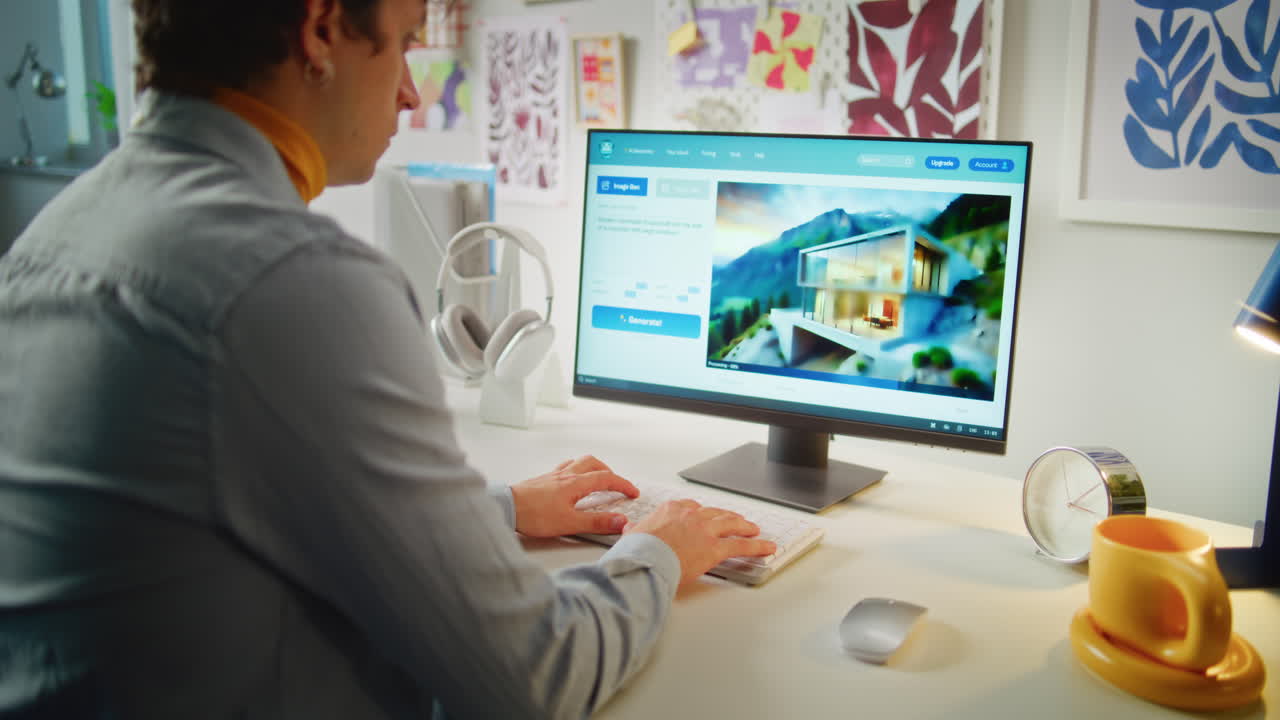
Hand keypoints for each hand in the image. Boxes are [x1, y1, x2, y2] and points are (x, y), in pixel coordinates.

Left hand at [509, 455, 638, 537]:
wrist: (506, 507)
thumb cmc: (532, 515)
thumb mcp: (569, 523)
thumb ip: (596, 523)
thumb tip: (620, 521)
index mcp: (575, 483)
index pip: (606, 478)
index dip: (623, 484)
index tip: (632, 492)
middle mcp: (565, 475)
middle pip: (593, 464)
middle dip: (610, 472)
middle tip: (617, 484)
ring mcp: (553, 475)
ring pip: (578, 463)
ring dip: (592, 468)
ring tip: (597, 479)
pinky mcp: (543, 480)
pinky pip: (564, 468)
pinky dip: (574, 471)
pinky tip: (570, 481)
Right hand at [625, 500, 775, 586]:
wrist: (644, 560)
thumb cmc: (636, 551)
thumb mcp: (631, 535)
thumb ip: (635, 530)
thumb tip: (629, 529)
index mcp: (671, 510)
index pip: (691, 507)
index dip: (701, 513)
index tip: (704, 515)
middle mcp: (691, 516)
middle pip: (715, 513)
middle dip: (728, 517)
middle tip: (737, 520)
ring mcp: (705, 531)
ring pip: (731, 525)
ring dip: (745, 527)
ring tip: (753, 529)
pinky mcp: (714, 549)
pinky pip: (741, 546)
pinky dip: (757, 546)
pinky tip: (767, 547)